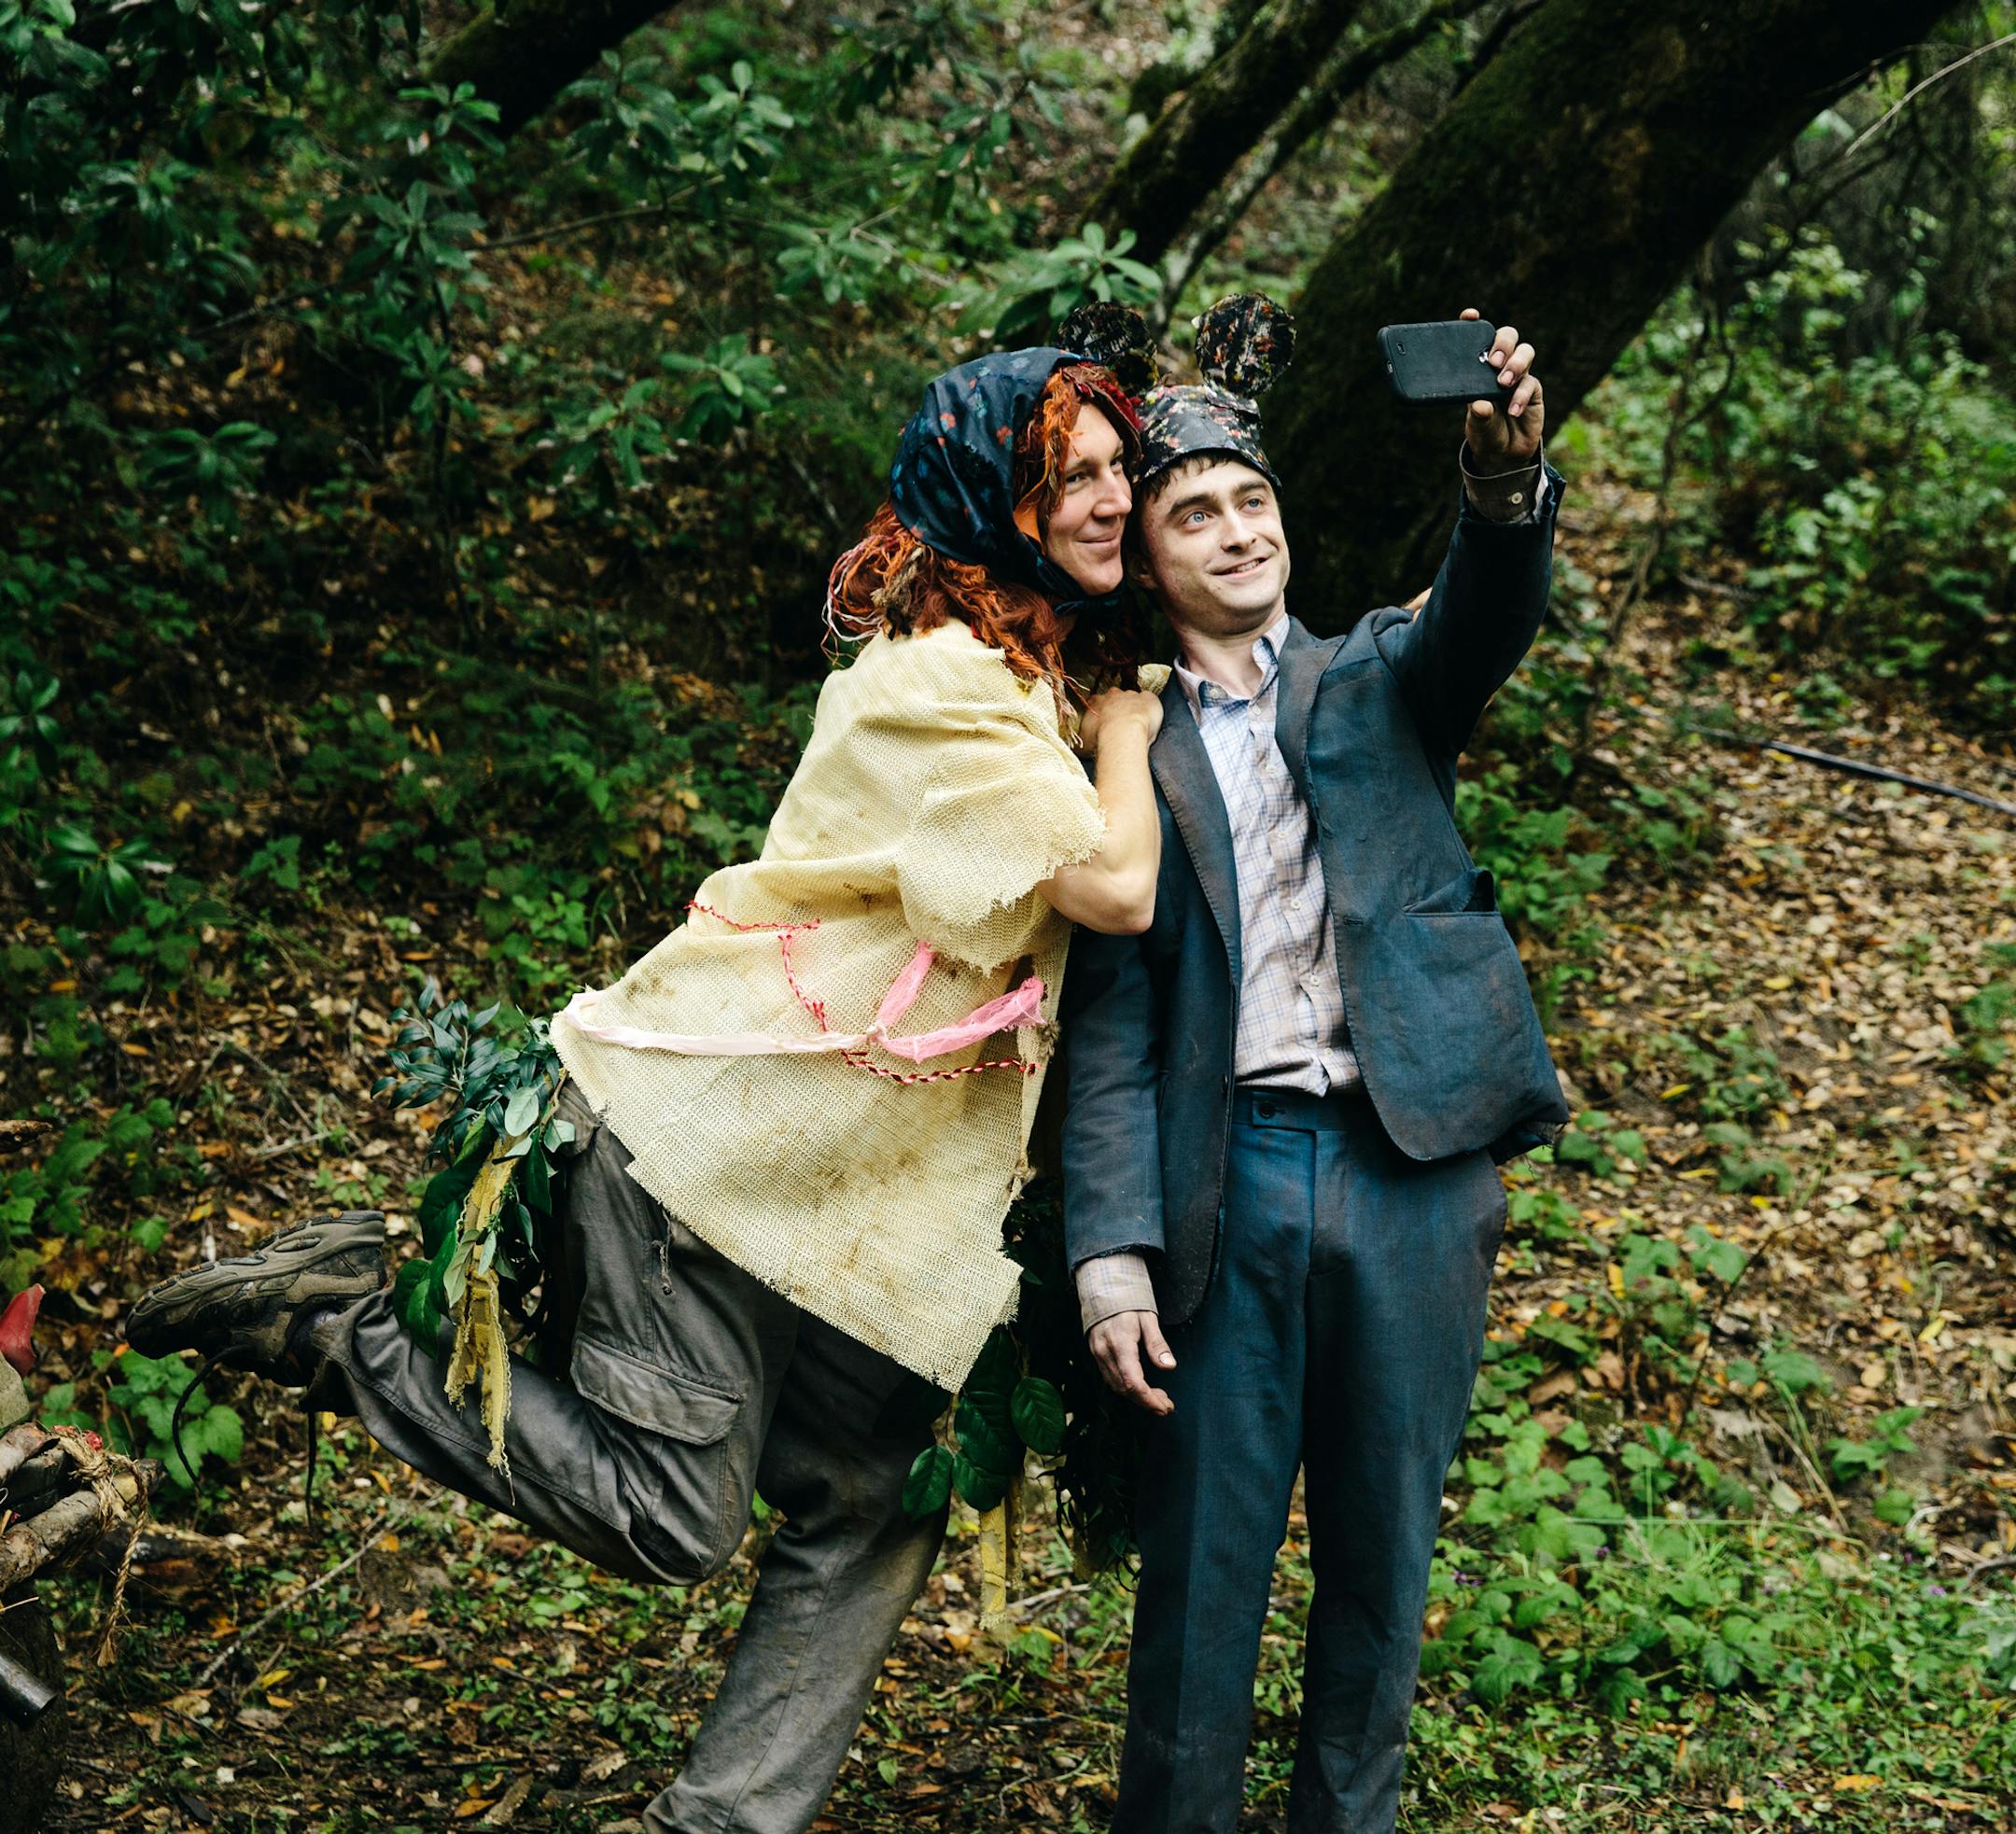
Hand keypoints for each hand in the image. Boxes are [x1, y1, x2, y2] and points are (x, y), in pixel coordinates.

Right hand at [1077, 686, 1163, 754]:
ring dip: (1134, 708)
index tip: (1104, 722)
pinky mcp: (1148, 698)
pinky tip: (1149, 717)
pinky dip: (1149, 706)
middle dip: (1118, 707)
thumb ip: (1082, 741)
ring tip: (1136, 724)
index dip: (1101, 712)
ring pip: (1132, 697)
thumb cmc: (1102, 739)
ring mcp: (1131, 695)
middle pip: (1115, 697)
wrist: (1122, 734)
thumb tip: (1078, 749)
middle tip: (1120, 724)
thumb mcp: (1083, 744)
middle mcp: (1112, 695)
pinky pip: (1148, 698)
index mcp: (1095, 703)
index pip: (1096, 702)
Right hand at [1087, 1309, 1175, 1415]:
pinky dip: (1127, 1388)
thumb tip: (1169, 1366)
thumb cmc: (1128, 1301)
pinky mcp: (1096, 1355)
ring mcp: (1098, 1355)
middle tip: (1167, 1405)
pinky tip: (1142, 1387)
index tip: (1165, 1407)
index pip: (1133, 1382)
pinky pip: (1111, 1379)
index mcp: (1120, 1344)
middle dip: (1147, 1402)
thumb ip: (1157, 1344)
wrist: (1102, 1288)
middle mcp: (1105, 1353)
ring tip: (1159, 1398)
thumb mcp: (1148, 1318)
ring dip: (1138, 1397)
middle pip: (1125, 1389)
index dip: (1149, 1399)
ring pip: (1116, 1387)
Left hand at [1459, 305, 1543, 472]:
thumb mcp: (1477, 426)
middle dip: (1502, 343)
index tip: (1471, 316)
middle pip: (1508, 336)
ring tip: (1503, 384)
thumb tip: (1480, 404)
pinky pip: (1531, 383)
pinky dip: (1521, 395)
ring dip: (1515, 364)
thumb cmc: (1485, 433)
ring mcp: (1518, 375)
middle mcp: (1499, 366)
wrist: (1505, 455)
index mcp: (1478, 368)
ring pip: (1525, 351)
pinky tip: (1513, 410)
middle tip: (1493, 362)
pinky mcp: (1533, 389)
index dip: (1474, 323)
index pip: (1477, 338)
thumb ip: (1478, 416)